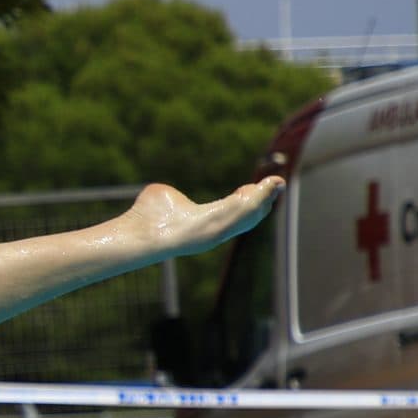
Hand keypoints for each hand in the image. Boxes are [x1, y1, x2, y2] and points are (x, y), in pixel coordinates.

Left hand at [130, 176, 285, 256]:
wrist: (140, 233)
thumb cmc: (146, 217)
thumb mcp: (165, 198)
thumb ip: (173, 197)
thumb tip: (167, 196)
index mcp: (204, 226)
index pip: (232, 213)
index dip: (247, 201)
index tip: (257, 186)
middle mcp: (214, 231)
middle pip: (246, 215)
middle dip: (263, 200)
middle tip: (276, 183)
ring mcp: (217, 231)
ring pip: (248, 213)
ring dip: (264, 198)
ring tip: (276, 183)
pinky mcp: (218, 227)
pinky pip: (244, 210)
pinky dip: (259, 198)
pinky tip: (270, 186)